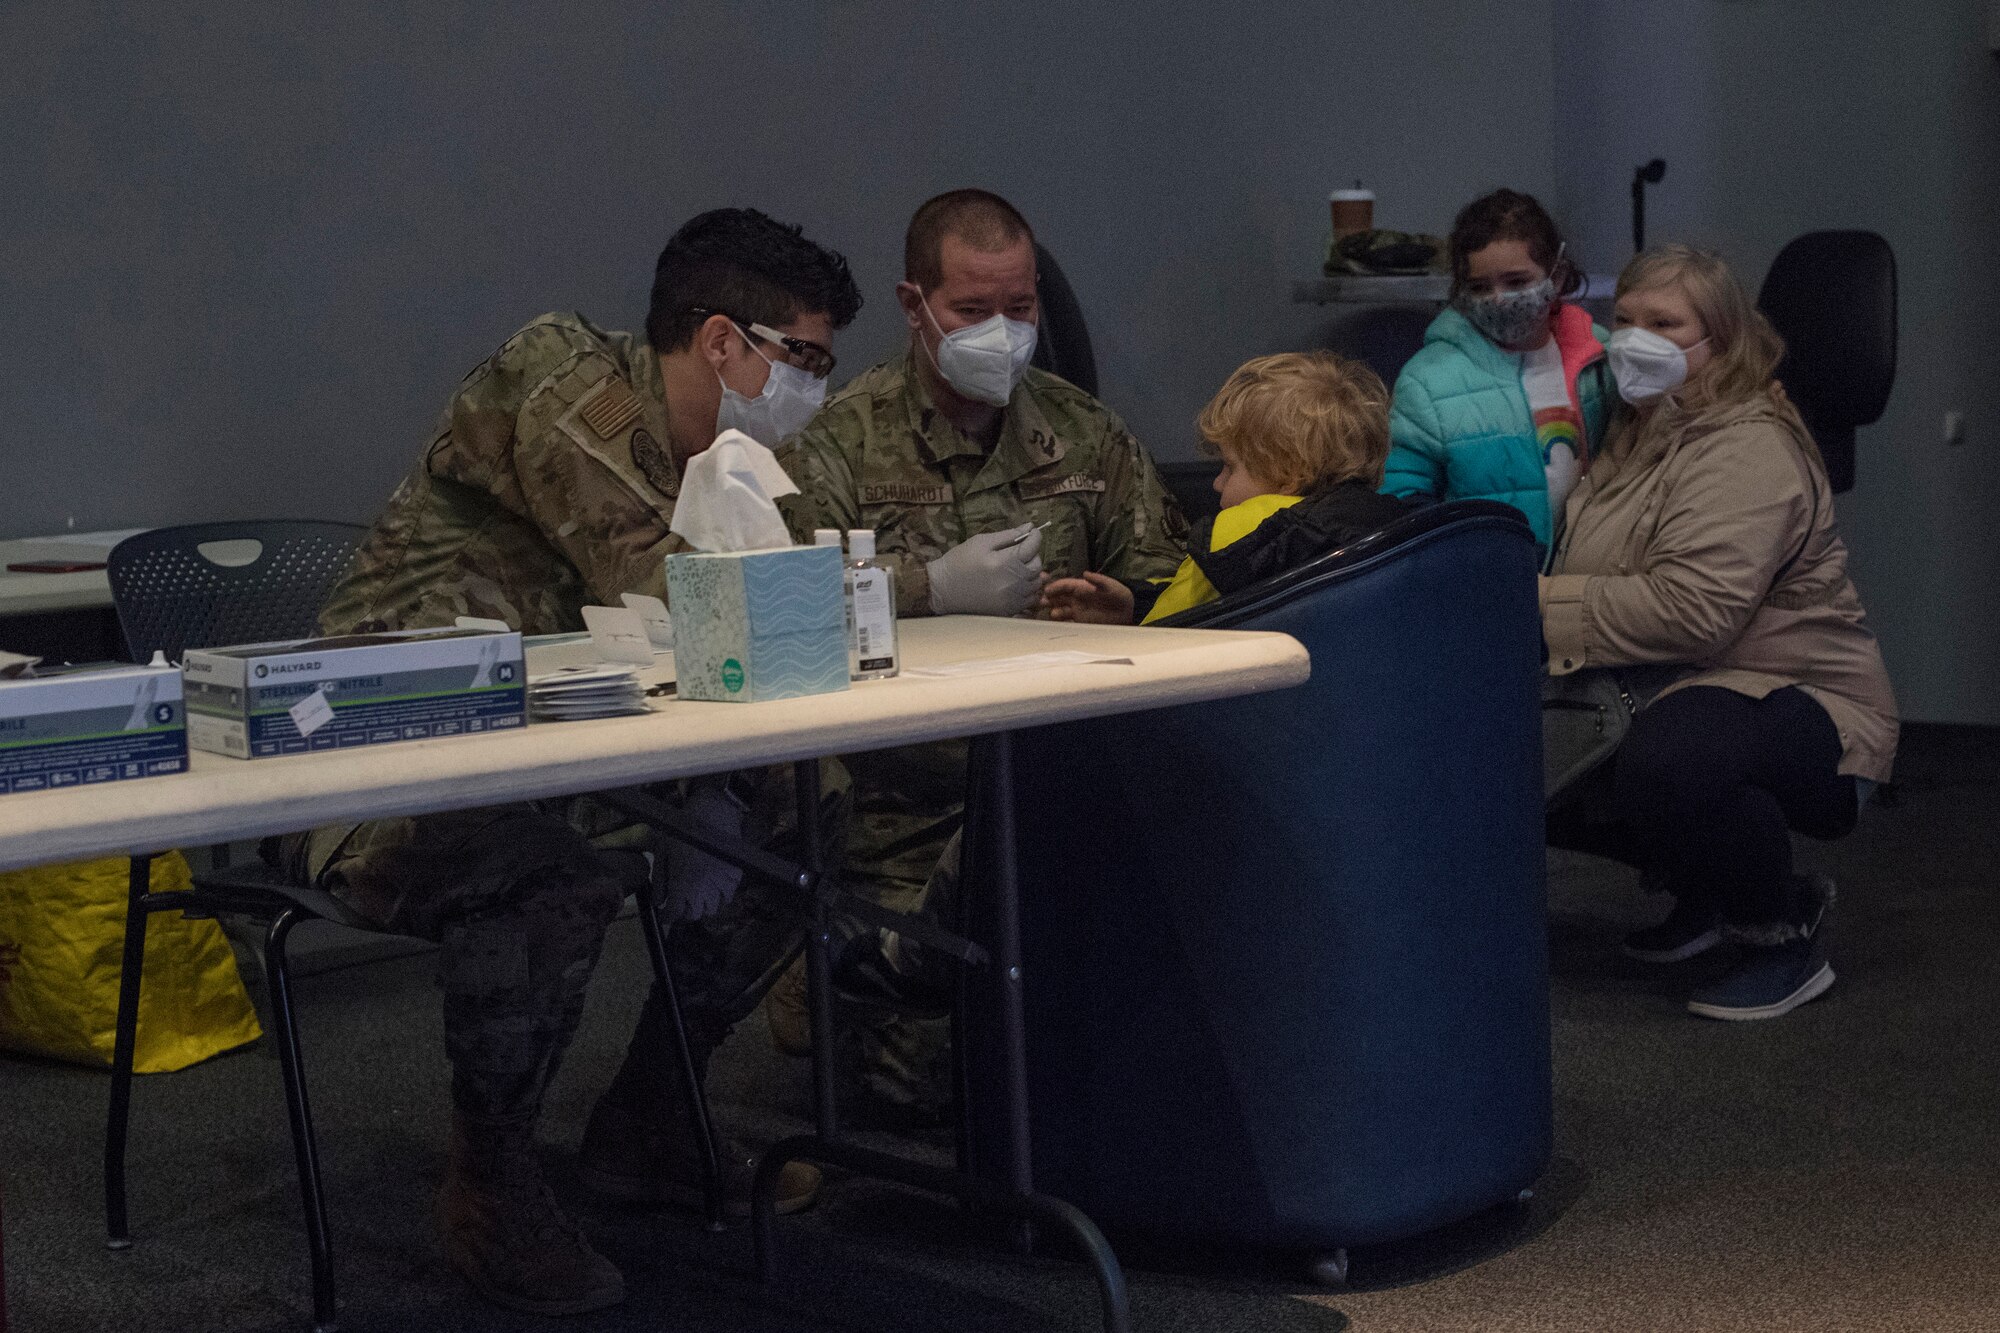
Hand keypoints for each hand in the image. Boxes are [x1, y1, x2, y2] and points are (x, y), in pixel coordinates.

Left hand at [661, 783, 746, 921]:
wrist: (713, 812)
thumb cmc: (683, 829)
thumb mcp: (663, 852)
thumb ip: (660, 880)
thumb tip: (658, 902)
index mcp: (684, 882)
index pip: (675, 912)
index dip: (667, 917)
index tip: (664, 915)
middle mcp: (704, 887)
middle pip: (694, 915)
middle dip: (683, 914)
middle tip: (678, 906)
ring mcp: (722, 883)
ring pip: (712, 910)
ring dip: (701, 908)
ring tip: (694, 899)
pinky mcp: (735, 877)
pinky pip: (727, 898)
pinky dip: (718, 900)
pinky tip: (710, 892)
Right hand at [927, 523, 1043, 615]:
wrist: (942, 589)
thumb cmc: (960, 561)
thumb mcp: (981, 542)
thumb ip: (1008, 535)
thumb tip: (1030, 527)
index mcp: (1005, 562)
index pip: (1032, 547)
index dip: (1035, 536)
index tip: (1033, 532)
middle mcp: (1012, 583)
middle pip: (1037, 566)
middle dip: (1033, 555)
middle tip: (1020, 551)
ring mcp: (1012, 599)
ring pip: (1036, 584)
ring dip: (1032, 573)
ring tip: (1018, 567)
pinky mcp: (1008, 610)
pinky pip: (1030, 600)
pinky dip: (1028, 590)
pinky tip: (1016, 583)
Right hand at [1041, 571, 1135, 623]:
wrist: (1128, 612)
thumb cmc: (1119, 595)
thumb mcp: (1110, 585)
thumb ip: (1098, 580)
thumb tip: (1085, 573)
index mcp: (1082, 587)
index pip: (1064, 585)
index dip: (1055, 587)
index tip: (1046, 590)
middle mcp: (1077, 598)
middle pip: (1058, 597)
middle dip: (1049, 599)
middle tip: (1040, 602)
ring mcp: (1077, 611)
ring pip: (1060, 610)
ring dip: (1053, 611)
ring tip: (1049, 614)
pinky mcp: (1081, 622)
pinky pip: (1067, 622)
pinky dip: (1060, 623)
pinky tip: (1054, 626)